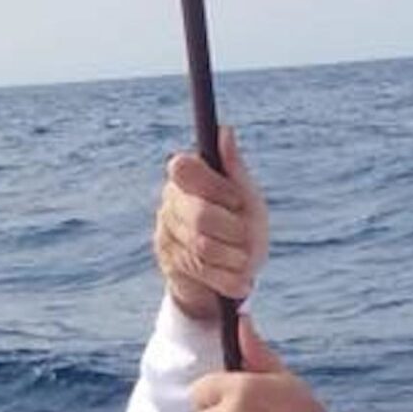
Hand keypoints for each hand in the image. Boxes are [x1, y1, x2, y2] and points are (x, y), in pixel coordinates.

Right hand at [155, 127, 270, 314]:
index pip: (183, 169)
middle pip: (200, 215)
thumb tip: (225, 131)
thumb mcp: (247, 199)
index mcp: (186, 177)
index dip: (214, 187)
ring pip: (202, 247)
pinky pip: (201, 271)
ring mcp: (165, 231)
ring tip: (245, 261)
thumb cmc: (243, 228)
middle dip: (233, 231)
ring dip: (234, 258)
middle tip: (246, 238)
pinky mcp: (168, 261)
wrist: (232, 275)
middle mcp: (170, 201)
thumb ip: (235, 169)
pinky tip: (239, 280)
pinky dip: (228, 278)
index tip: (238, 202)